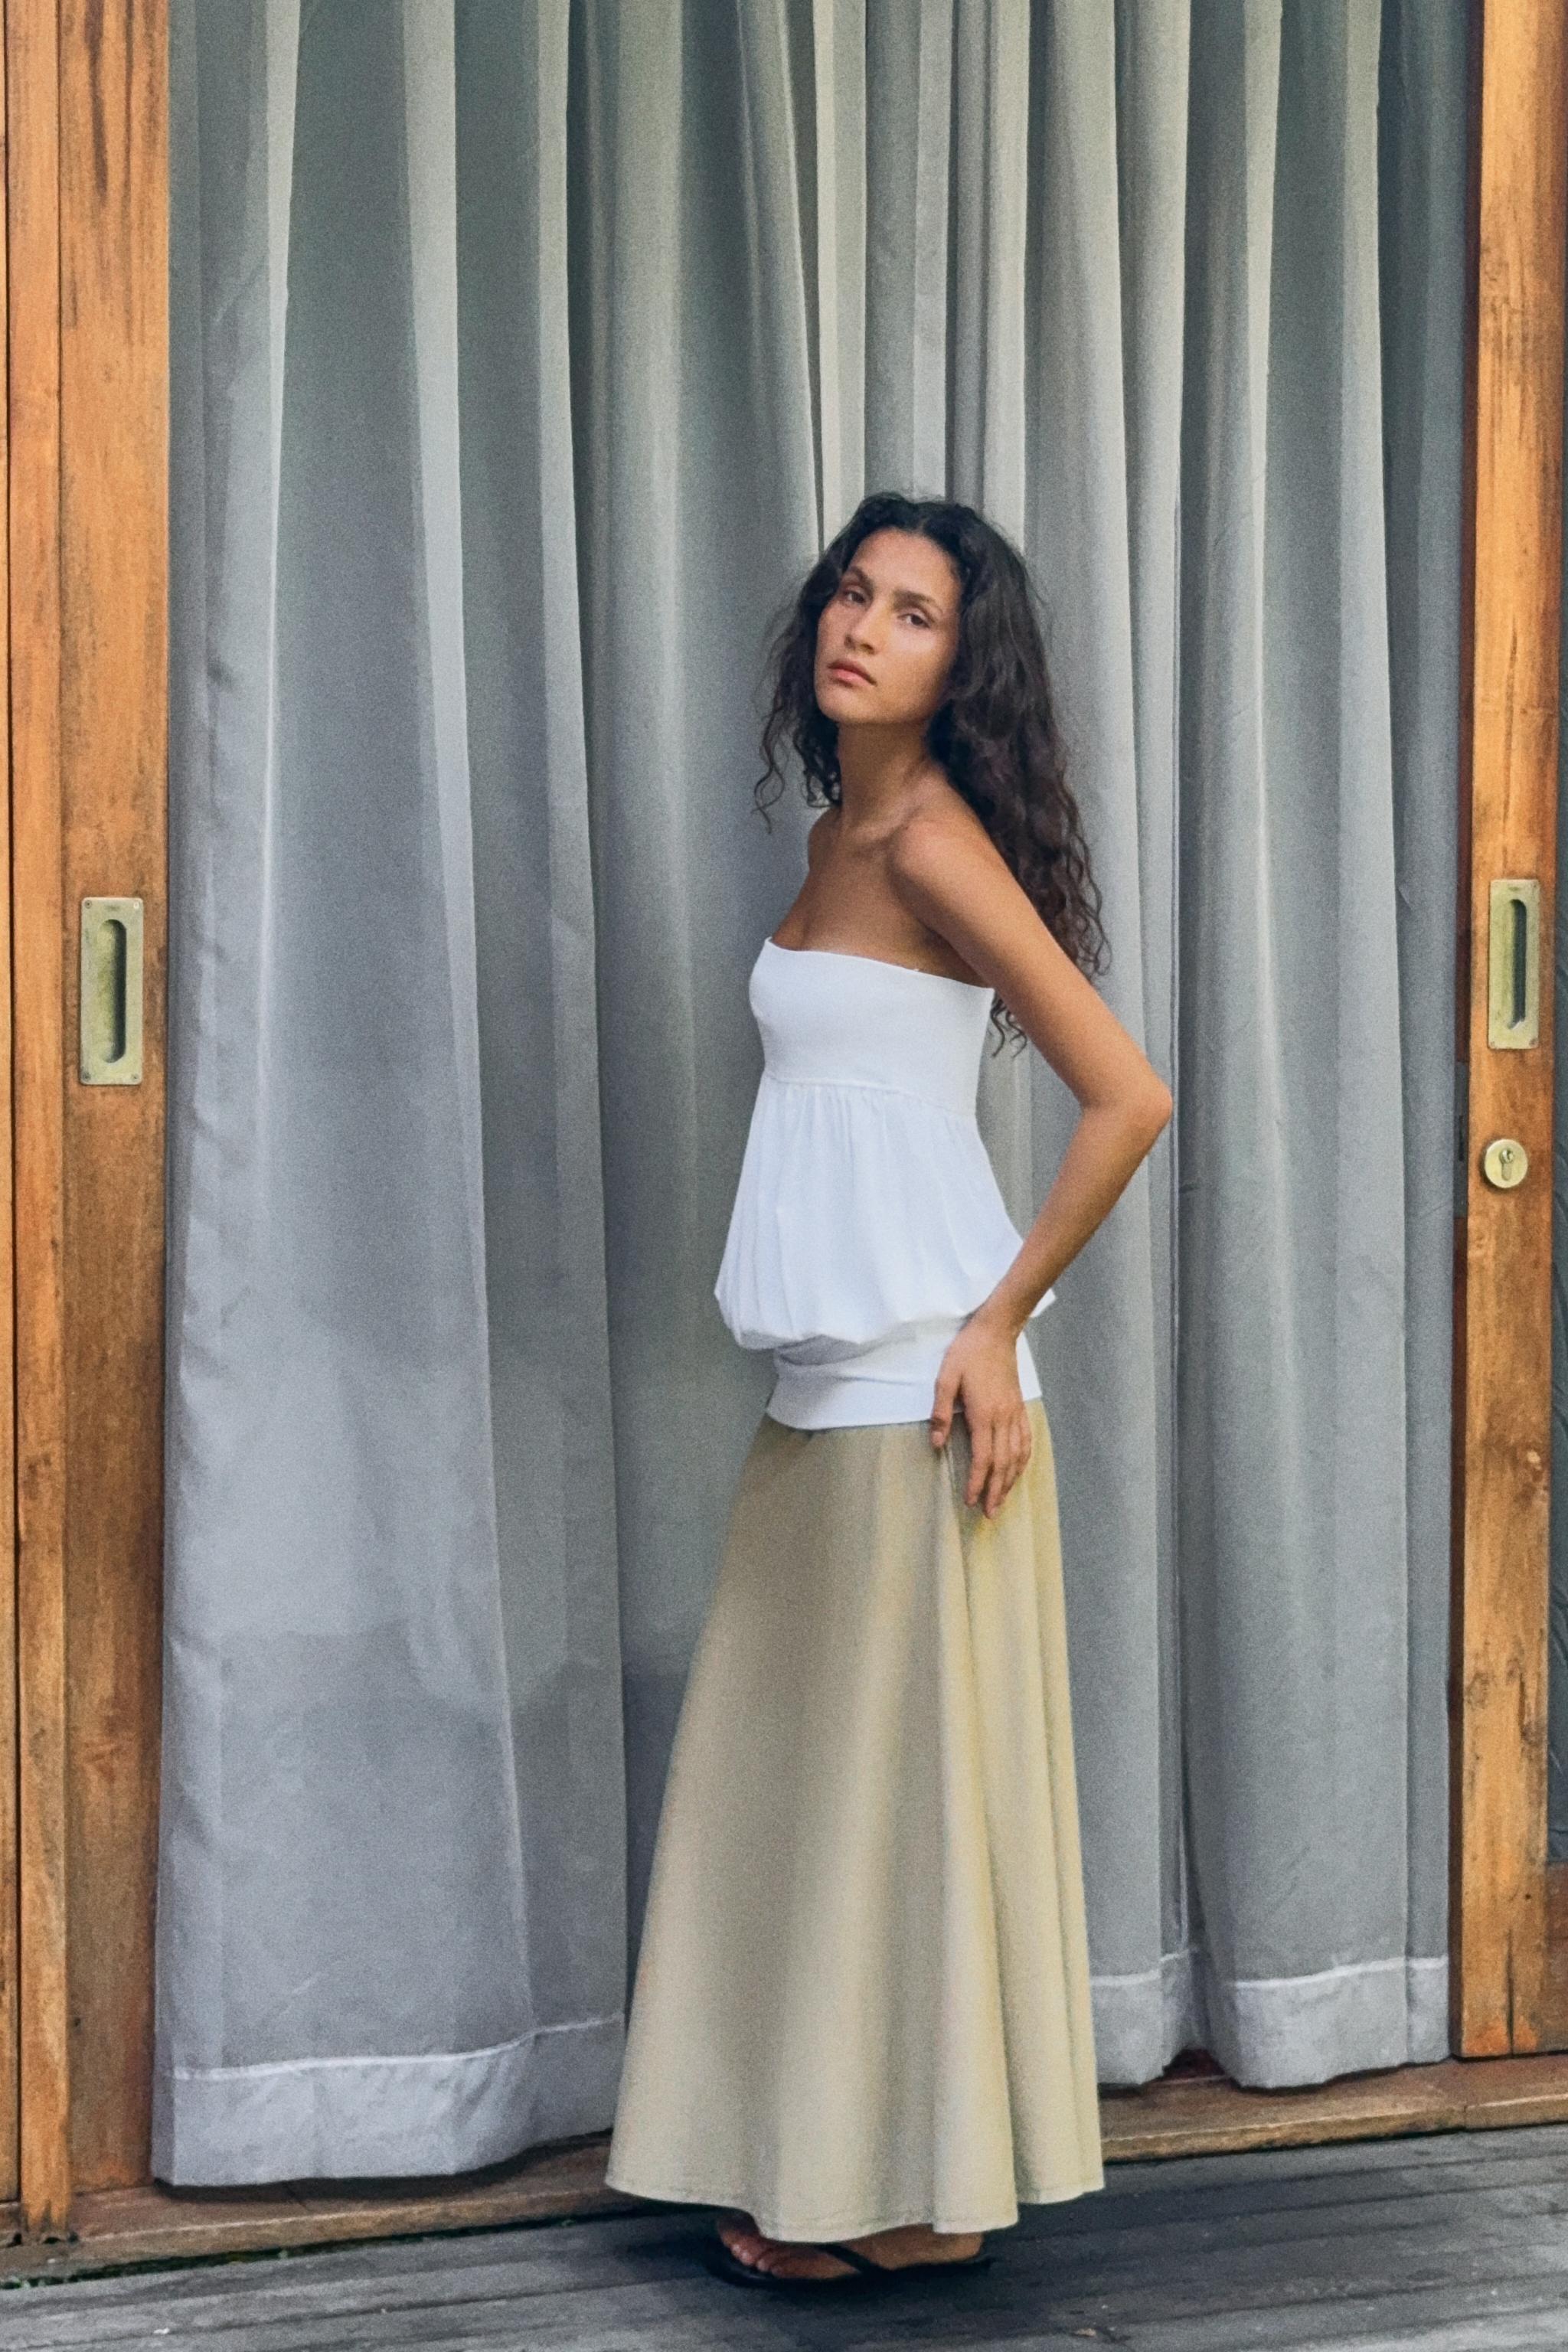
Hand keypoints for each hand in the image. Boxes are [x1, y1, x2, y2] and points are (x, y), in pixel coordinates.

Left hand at [928, 1303, 1032, 1518]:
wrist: (997, 1331)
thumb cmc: (968, 1353)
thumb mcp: (945, 1378)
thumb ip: (941, 1411)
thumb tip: (936, 1442)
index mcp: (984, 1414)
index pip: (982, 1458)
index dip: (976, 1482)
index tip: (970, 1501)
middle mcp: (1003, 1418)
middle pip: (1002, 1463)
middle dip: (995, 1491)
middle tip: (989, 1514)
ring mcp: (1015, 1413)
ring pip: (1017, 1455)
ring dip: (1010, 1481)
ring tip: (1002, 1500)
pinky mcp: (1020, 1407)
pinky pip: (1026, 1440)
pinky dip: (1023, 1460)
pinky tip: (1019, 1470)